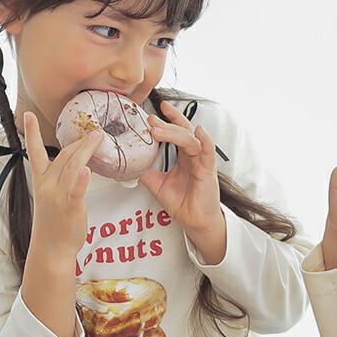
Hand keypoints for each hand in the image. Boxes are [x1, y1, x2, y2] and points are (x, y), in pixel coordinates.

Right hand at [24, 110, 102, 255]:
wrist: (51, 249)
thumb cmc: (54, 224)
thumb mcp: (51, 197)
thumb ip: (60, 180)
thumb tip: (76, 167)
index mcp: (41, 181)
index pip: (35, 152)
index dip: (31, 133)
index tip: (28, 114)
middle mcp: (47, 185)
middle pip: (64, 155)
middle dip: (79, 142)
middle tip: (94, 132)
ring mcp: (58, 196)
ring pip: (72, 166)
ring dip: (85, 149)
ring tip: (98, 138)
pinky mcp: (70, 207)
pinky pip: (76, 190)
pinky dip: (81, 179)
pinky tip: (87, 169)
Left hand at [141, 101, 222, 234]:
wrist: (194, 222)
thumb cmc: (183, 204)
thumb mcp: (157, 185)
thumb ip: (146, 171)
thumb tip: (128, 163)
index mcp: (184, 157)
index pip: (177, 131)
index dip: (167, 120)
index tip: (152, 114)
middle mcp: (193, 156)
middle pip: (183, 130)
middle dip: (167, 123)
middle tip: (151, 119)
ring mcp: (202, 162)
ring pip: (190, 139)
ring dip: (175, 132)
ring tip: (159, 130)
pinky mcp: (208, 171)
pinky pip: (208, 152)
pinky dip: (205, 141)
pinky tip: (199, 132)